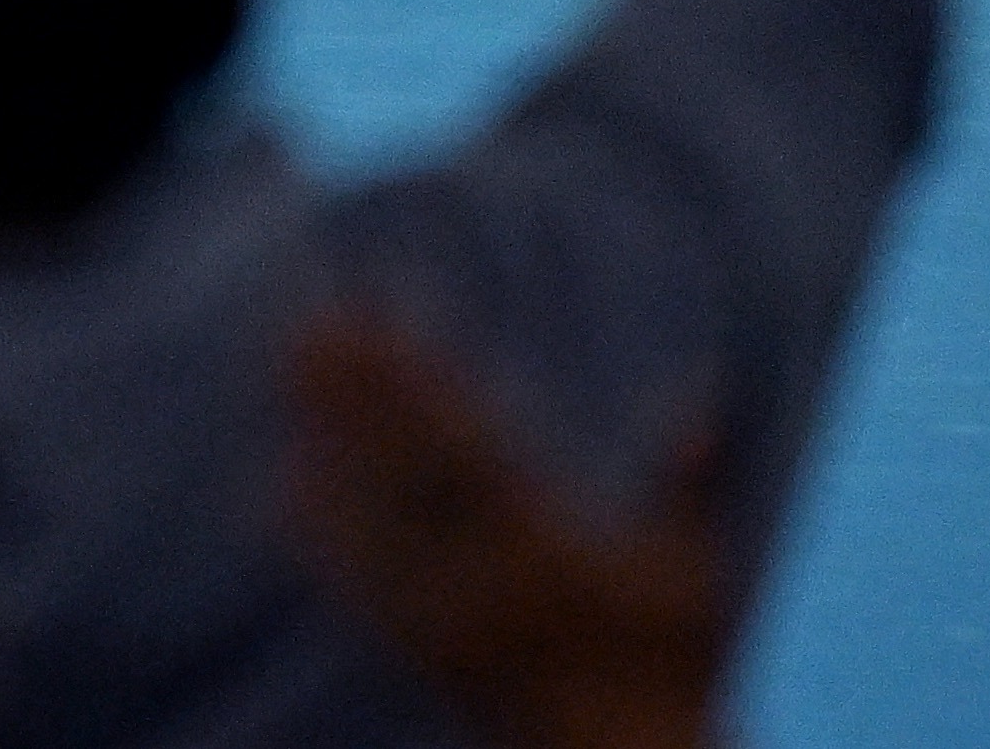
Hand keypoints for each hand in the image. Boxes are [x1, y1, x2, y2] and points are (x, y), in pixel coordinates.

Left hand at [286, 305, 733, 748]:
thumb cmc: (671, 666)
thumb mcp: (693, 577)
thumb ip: (686, 488)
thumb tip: (706, 398)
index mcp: (547, 551)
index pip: (467, 450)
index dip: (419, 385)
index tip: (381, 325)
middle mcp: (479, 579)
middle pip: (400, 471)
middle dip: (354, 398)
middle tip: (306, 324)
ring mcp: (439, 615)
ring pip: (367, 514)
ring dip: (326, 442)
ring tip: (286, 375)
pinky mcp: (416, 650)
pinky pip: (356, 581)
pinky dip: (318, 528)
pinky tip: (283, 478)